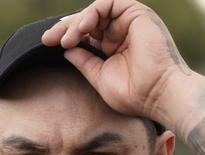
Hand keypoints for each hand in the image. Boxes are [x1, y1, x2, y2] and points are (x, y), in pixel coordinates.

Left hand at [41, 0, 191, 121]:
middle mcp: (121, 32)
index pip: (85, 35)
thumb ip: (84, 62)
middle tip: (47, 39)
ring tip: (65, 40)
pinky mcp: (136, 13)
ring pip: (95, 11)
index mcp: (113, 47)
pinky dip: (91, 14)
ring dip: (76, 23)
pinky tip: (81, 30)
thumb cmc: (134, 94)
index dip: (66, 36)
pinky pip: (108, 3)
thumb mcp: (99, 77)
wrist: (158, 95)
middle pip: (87, 21)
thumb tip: (65, 51)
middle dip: (65, 28)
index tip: (46, 44)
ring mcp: (129, 22)